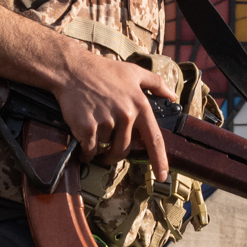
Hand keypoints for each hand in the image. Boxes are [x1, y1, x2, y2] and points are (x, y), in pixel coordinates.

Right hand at [54, 49, 169, 180]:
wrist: (73, 70)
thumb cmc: (103, 71)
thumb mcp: (134, 72)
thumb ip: (156, 83)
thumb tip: (173, 96)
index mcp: (140, 105)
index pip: (153, 139)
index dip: (159, 160)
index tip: (161, 176)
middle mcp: (125, 115)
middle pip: (124, 149)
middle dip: (116, 152)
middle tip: (107, 145)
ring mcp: (106, 122)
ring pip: (106, 149)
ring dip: (99, 148)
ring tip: (93, 133)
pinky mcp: (87, 127)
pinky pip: (89, 150)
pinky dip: (85, 151)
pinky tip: (82, 140)